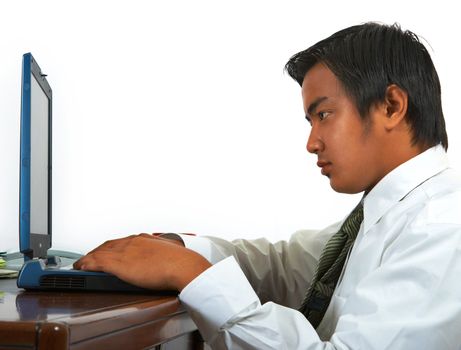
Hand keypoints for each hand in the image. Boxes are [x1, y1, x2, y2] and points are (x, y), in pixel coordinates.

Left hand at [73, 234, 210, 290]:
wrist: (183, 265)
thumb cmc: (181, 262)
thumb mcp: (170, 254)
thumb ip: (161, 255)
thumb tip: (163, 262)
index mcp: (144, 239)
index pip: (122, 241)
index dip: (111, 247)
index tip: (106, 252)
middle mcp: (132, 242)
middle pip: (108, 245)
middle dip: (96, 251)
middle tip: (88, 258)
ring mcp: (125, 252)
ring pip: (100, 252)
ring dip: (88, 258)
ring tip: (81, 264)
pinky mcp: (119, 264)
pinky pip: (97, 262)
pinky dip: (87, 264)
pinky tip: (81, 267)